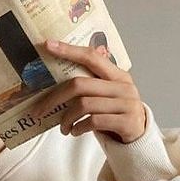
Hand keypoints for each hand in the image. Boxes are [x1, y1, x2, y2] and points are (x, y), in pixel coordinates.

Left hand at [32, 39, 146, 143]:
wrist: (140, 135)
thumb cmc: (115, 113)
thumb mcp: (106, 95)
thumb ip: (90, 86)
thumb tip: (54, 85)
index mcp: (117, 74)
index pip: (91, 57)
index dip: (69, 51)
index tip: (48, 45)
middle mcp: (122, 86)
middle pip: (80, 84)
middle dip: (54, 98)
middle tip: (40, 110)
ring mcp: (126, 103)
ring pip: (84, 105)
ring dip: (66, 118)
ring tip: (63, 127)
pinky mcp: (126, 122)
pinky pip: (93, 122)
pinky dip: (78, 128)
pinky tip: (75, 131)